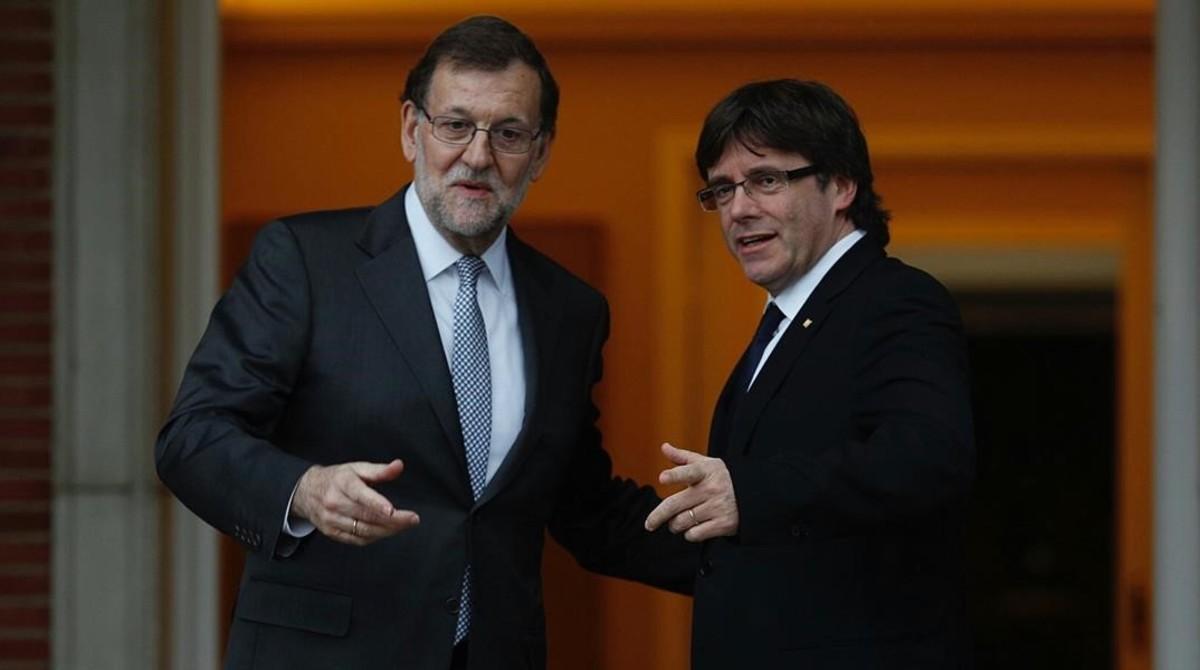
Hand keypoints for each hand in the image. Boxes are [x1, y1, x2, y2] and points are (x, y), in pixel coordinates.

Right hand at [291, 459, 419, 545]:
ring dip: (387, 530)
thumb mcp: (356, 468)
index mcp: (342, 483)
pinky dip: (375, 537)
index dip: (377, 503)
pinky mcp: (332, 532)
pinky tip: (387, 531)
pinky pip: (357, 540)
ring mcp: (331, 520)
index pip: (360, 495)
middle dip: (393, 520)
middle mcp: (334, 503)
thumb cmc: (337, 478)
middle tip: (413, 519)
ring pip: (363, 530)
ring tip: (405, 525)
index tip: (393, 510)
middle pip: (366, 516)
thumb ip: (379, 470)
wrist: (306, 492)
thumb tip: (399, 466)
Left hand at [644, 443, 738, 541]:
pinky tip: (692, 528)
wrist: (753, 495)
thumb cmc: (721, 478)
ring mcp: (717, 507)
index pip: (688, 472)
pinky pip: (695, 534)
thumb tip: (664, 447)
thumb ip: (682, 457)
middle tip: (649, 524)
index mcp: (705, 471)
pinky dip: (689, 534)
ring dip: (674, 525)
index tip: (662, 478)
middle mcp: (711, 489)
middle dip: (658, 516)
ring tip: (677, 522)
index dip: (675, 475)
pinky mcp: (723, 524)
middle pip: (675, 504)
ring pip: (682, 521)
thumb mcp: (706, 464)